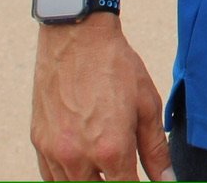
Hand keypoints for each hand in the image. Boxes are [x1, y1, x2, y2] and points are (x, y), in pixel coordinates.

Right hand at [31, 20, 172, 180]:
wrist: (77, 37)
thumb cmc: (117, 67)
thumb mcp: (147, 105)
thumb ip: (156, 149)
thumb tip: (167, 179)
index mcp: (110, 149)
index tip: (144, 181)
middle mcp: (77, 157)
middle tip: (126, 171)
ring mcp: (53, 152)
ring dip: (90, 182)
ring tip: (107, 168)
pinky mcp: (39, 143)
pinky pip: (49, 177)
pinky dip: (67, 179)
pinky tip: (83, 170)